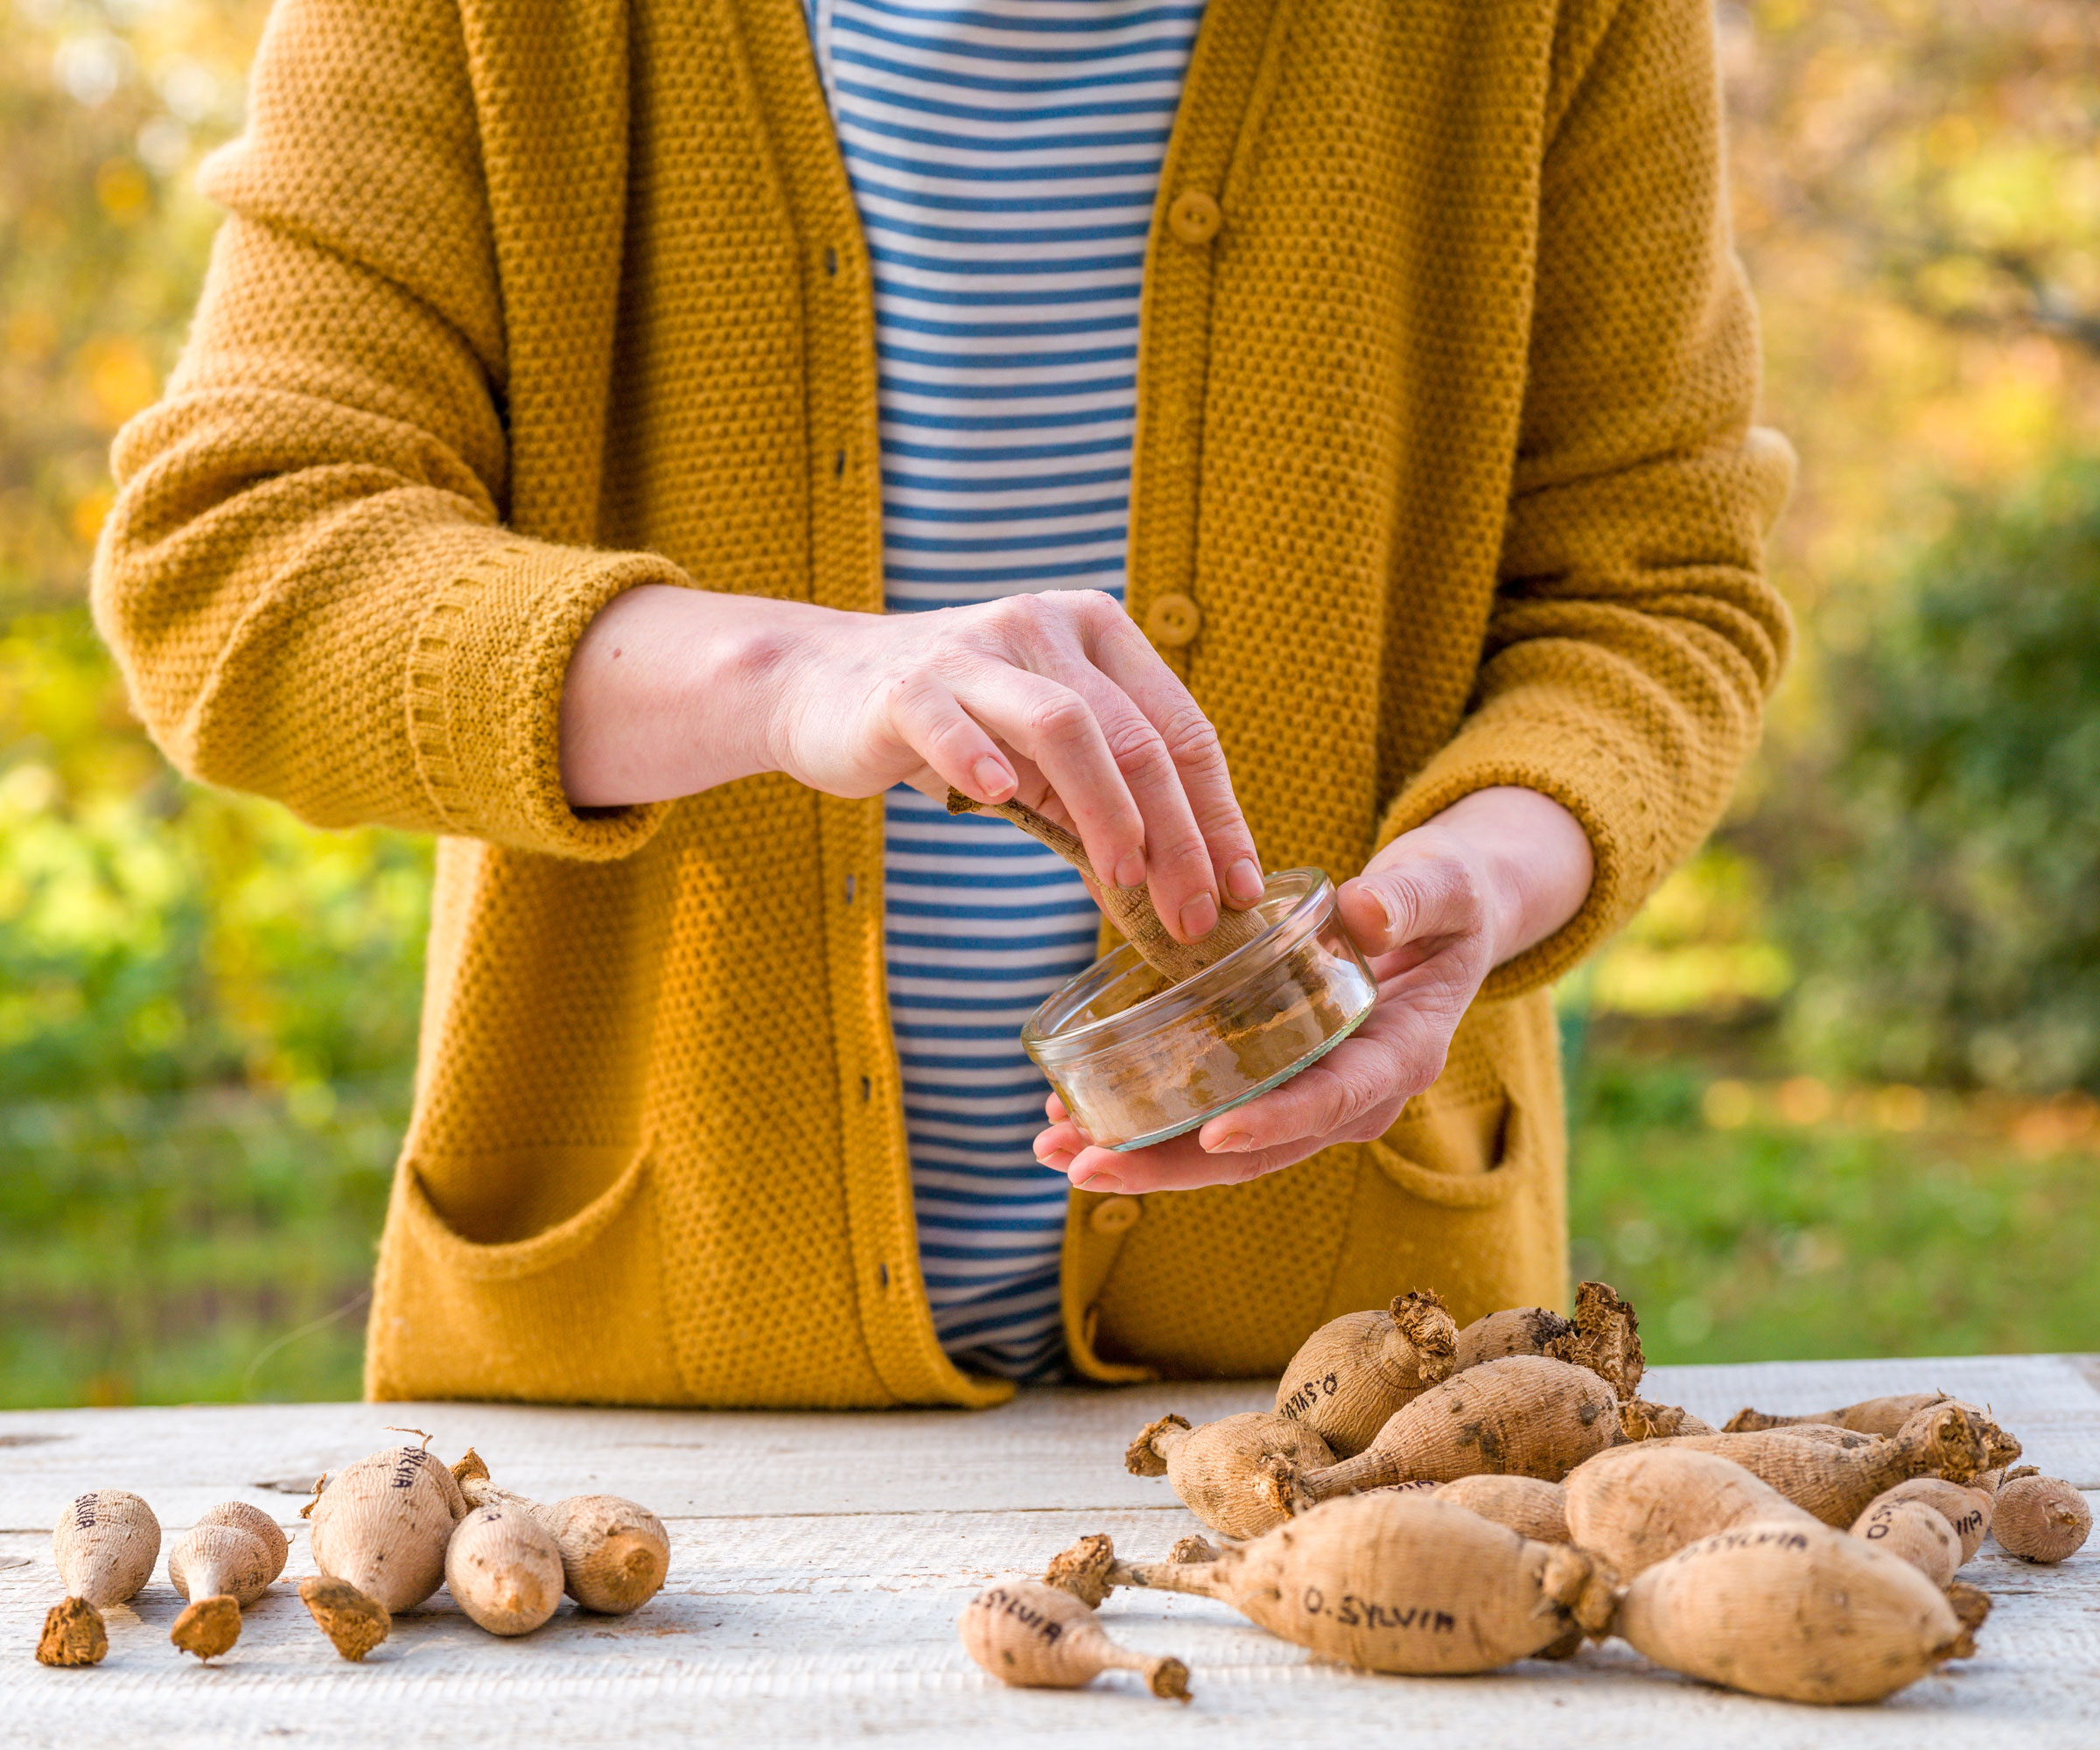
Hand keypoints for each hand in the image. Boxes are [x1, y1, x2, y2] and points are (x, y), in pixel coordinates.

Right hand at [558, 585, 1262, 939]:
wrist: (820, 684)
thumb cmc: (953, 726)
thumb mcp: (1042, 756)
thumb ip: (1105, 802)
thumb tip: (1183, 891)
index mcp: (1096, 634)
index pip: (1181, 729)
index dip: (1218, 814)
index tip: (1242, 889)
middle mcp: (1045, 627)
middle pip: (1137, 736)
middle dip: (1177, 834)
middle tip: (1195, 912)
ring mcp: (974, 651)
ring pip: (1067, 726)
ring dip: (1107, 811)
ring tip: (1127, 879)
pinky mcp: (905, 686)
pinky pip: (954, 724)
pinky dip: (982, 762)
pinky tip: (1000, 800)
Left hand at [1031, 786, 1594, 1193]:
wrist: (1443, 922)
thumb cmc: (1445, 899)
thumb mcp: (1442, 887)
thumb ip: (1408, 900)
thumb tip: (1364, 914)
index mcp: (1401, 1055)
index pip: (1335, 1099)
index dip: (1278, 1120)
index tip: (1217, 1131)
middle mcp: (1354, 1096)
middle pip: (1260, 1152)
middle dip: (1171, 1166)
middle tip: (1084, 1167)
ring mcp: (1309, 1099)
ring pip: (1223, 1152)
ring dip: (1139, 1157)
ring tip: (1053, 1150)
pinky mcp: (1274, 1085)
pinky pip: (1210, 1120)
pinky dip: (1146, 1126)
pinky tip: (1074, 1121)